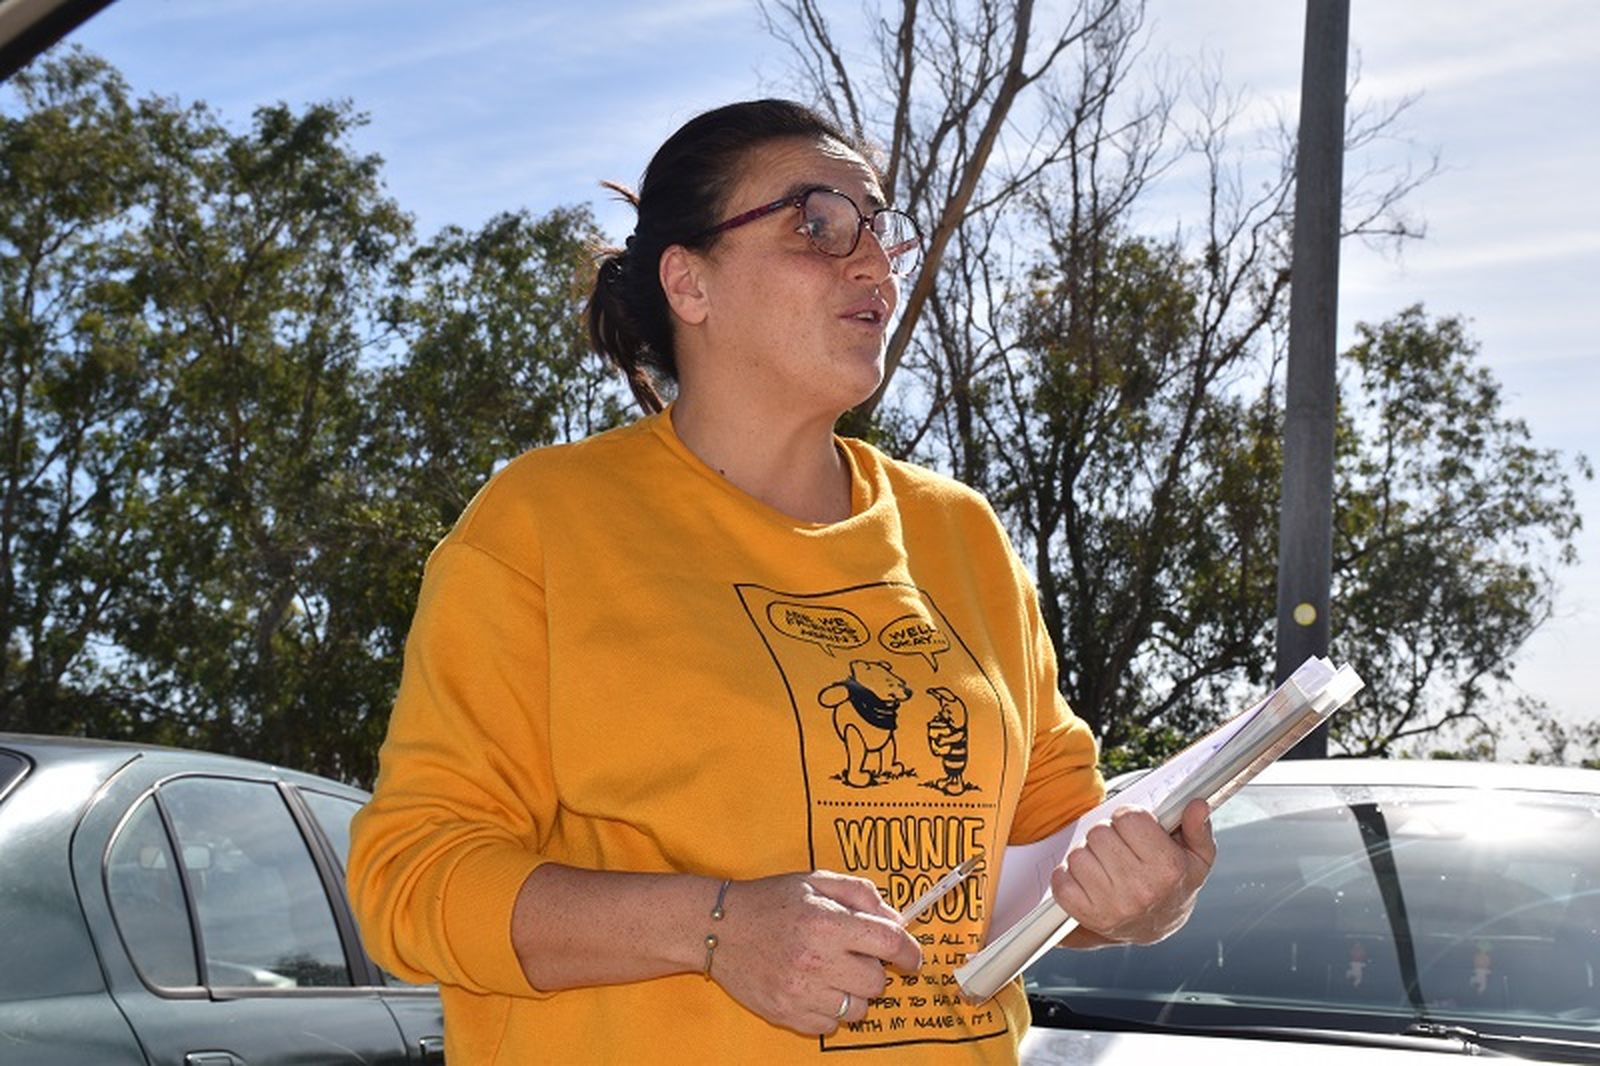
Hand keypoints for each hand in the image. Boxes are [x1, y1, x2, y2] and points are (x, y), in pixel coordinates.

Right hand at [708, 870, 922, 1034]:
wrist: (718, 927)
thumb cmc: (770, 901)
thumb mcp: (816, 881)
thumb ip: (861, 894)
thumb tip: (895, 920)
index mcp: (827, 923)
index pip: (890, 944)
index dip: (910, 952)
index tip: (912, 957)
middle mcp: (816, 960)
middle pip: (877, 982)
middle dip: (873, 969)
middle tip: (855, 956)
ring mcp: (800, 992)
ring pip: (858, 1009)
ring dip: (854, 993)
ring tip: (833, 972)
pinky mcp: (787, 1014)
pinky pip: (831, 1025)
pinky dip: (831, 1010)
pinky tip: (815, 988)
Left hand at [1051, 798, 1214, 944]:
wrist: (1155, 926)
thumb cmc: (1174, 885)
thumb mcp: (1196, 857)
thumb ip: (1197, 828)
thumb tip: (1197, 805)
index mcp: (1168, 868)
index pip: (1128, 818)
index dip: (1129, 818)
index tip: (1134, 829)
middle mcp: (1142, 889)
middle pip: (1099, 833)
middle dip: (1106, 835)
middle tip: (1118, 848)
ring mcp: (1114, 905)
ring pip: (1078, 854)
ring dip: (1086, 855)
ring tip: (1104, 865)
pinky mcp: (1089, 916)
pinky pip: (1061, 879)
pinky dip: (1068, 876)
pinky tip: (1087, 879)